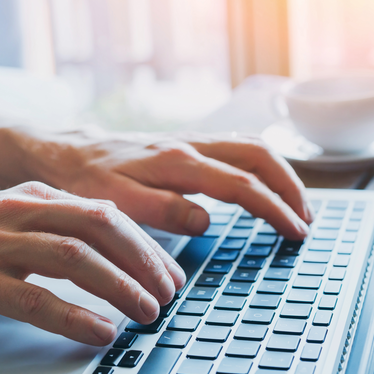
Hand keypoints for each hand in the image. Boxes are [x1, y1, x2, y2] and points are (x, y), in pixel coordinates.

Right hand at [0, 182, 185, 344]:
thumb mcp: (15, 225)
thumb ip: (61, 231)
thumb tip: (119, 254)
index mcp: (36, 196)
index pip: (107, 213)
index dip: (147, 246)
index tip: (170, 275)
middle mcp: (19, 210)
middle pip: (100, 227)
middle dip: (144, 262)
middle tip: (168, 295)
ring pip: (75, 258)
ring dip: (120, 287)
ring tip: (147, 313)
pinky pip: (35, 298)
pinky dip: (74, 316)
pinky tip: (100, 331)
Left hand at [26, 129, 313, 238]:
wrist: (67, 153)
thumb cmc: (88, 181)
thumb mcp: (116, 204)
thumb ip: (163, 211)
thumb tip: (206, 220)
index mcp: (178, 162)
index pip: (242, 184)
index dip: (275, 208)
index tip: (296, 231)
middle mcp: (191, 145)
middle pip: (260, 155)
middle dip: (291, 187)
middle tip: (306, 220)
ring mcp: (192, 141)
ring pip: (253, 146)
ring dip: (281, 173)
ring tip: (297, 205)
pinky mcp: (188, 145)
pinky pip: (238, 147)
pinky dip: (263, 166)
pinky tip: (266, 184)